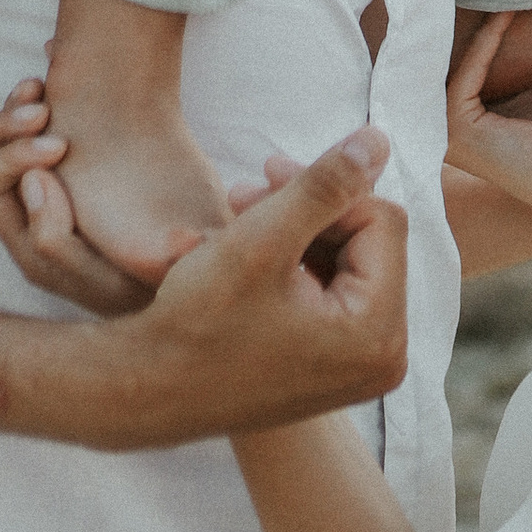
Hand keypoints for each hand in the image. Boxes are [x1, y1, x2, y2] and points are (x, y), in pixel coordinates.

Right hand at [0, 83, 408, 425]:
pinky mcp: (334, 367)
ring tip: (239, 217)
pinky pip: (331, 293)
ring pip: (347, 261)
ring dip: (296, 230)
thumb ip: (324, 185)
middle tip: (246, 192)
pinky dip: (294, 264)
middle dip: (309, 208)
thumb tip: (377, 139)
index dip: (327, 185)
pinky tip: (247, 252)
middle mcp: (383, 358)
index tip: (267, 169)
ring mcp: (360, 367)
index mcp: (377, 333)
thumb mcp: (261, 240)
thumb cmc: (198, 322)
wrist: (149, 391)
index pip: (380, 221)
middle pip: (369, 242)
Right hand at [445, 14, 531, 261]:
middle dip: (472, 14)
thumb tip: (518, 9)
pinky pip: (468, 68)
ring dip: (481, 19)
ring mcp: (444, 129)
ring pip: (457, 58)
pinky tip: (511, 9)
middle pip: (454, 56)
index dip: (482, 21)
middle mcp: (442, 127)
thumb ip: (522, 63)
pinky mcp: (457, 127)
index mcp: (459, 122)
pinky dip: (490, 37)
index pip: (464, 59)